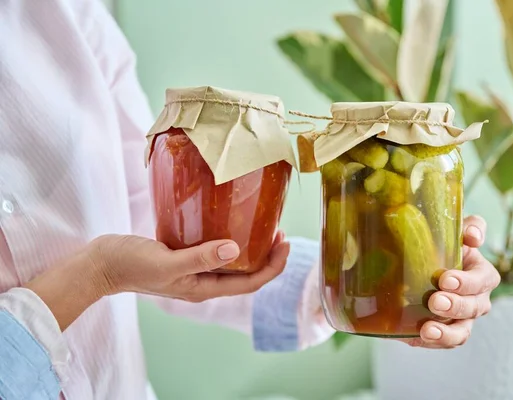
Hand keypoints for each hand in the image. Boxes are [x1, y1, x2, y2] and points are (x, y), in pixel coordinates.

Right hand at [26, 232, 288, 329]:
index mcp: (203, 289)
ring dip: (252, 247)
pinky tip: (231, 222)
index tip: (286, 242)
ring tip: (263, 225)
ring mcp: (194, 271)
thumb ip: (200, 257)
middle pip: (247, 274)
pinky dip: (230, 239)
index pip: (250, 283)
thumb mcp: (167, 262)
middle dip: (268, 256)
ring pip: (233, 263)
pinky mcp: (185, 257)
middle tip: (280, 230)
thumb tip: (235, 249)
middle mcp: (203, 283)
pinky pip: (216, 251)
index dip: (273, 266)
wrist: (101, 263)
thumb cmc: (130, 264)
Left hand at [401, 215, 500, 348]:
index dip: (467, 282)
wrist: (418, 266)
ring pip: (461, 332)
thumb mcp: (455, 232)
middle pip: (473, 308)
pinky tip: (415, 337)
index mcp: (482, 274)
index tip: (445, 279)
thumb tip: (474, 236)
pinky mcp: (446, 333)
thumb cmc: (443, 246)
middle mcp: (477, 300)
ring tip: (427, 330)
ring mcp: (462, 320)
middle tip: (434, 301)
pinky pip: (444, 343)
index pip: (482, 280)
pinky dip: (432, 341)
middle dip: (455, 306)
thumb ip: (470, 227)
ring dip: (446, 333)